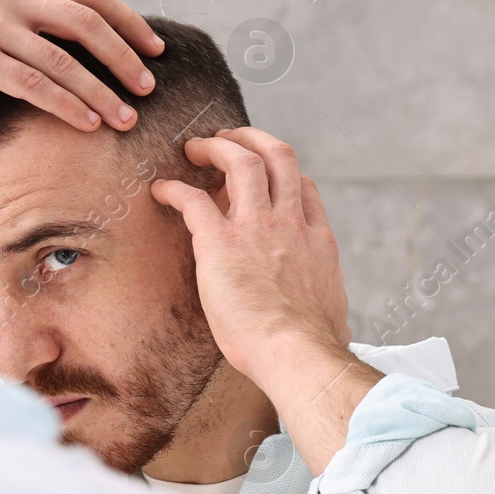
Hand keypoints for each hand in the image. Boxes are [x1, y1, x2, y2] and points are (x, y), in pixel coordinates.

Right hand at [0, 0, 164, 246]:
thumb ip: (37, 18)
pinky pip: (36, 85)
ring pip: (65, 59)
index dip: (129, 23)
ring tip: (127, 117)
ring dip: (102, 91)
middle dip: (124, 57)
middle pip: (87, 21)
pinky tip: (89, 124)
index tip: (155, 52)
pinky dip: (69, 105)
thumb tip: (96, 43)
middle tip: (149, 88)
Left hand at [150, 127, 379, 471]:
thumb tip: (333, 329)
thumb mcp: (331, 315)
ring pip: (241, 160)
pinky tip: (160, 190)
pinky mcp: (220, 241)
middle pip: (278, 156)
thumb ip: (325, 307)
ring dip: (216, 146)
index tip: (265, 176)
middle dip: (252, 139)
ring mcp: (256, 227)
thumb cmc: (312, 349)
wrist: (297, 354)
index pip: (304, 188)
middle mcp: (290, 223)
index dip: (282, 173)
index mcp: (317, 241)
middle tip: (230, 139)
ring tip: (196, 147)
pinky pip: (191, 199)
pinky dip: (174, 189)